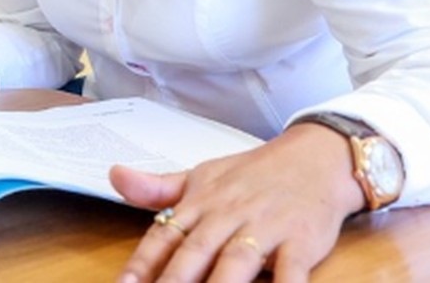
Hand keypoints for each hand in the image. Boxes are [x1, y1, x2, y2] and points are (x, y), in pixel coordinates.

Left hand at [112, 124, 364, 281]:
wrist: (315, 158)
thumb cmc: (253, 175)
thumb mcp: (202, 177)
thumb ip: (159, 188)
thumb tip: (114, 175)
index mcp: (201, 202)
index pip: (164, 235)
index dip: (142, 263)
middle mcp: (229, 214)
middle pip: (195, 253)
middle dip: (173, 282)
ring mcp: (265, 227)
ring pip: (236, 263)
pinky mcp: (301, 241)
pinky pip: (291, 272)